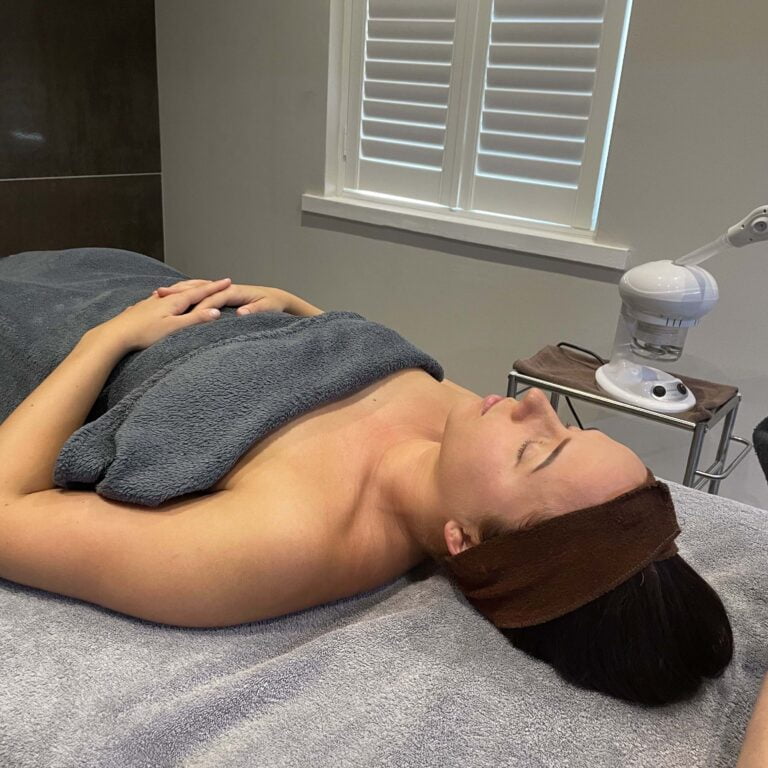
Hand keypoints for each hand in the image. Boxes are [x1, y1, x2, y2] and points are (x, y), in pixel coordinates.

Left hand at [99, 278, 231, 351]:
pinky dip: (168, 295)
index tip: (227, 281)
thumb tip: (216, 312)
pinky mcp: (141, 310)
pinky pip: (159, 298)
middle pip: (187, 289)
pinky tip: (159, 296)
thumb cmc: (144, 334)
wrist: (114, 336)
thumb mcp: (174, 328)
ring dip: (185, 289)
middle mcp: (162, 299)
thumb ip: (195, 319)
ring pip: (172, 292)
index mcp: (174, 302)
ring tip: (191, 286)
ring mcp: (150, 303)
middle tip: (215, 282)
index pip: (200, 292)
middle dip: (203, 285)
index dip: (215, 287)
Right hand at [154, 279, 296, 315]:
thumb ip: (254, 311)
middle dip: (178, 293)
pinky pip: (198, 295)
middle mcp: (226, 289)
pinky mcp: (220, 296)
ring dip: (177, 293)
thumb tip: (241, 314)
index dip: (196, 304)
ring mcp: (222, 291)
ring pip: (195, 291)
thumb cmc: (273, 304)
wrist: (278, 298)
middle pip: (198, 290)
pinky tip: (170, 301)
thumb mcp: (267, 308)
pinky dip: (184, 296)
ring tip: (157, 296)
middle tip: (157, 296)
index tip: (181, 311)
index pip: (212, 298)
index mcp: (235, 291)